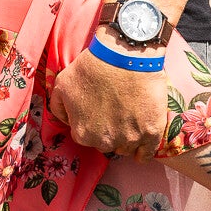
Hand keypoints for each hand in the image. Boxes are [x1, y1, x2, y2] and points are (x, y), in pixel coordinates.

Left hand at [49, 48, 167, 159]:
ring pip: (126, 148)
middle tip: (112, 112)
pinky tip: (142, 146)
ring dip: (125, 138)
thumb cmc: (91, 68)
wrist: (124, 55)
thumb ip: (58, 109)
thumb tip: (67, 121)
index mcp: (82, 134)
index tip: (97, 111)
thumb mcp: (61, 85)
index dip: (90, 123)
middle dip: (107, 131)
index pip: (85, 137)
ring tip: (128, 119)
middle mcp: (105, 142)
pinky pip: (146, 154)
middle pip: (106, 144)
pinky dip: (144, 152)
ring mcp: (130, 139)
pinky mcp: (151, 132)